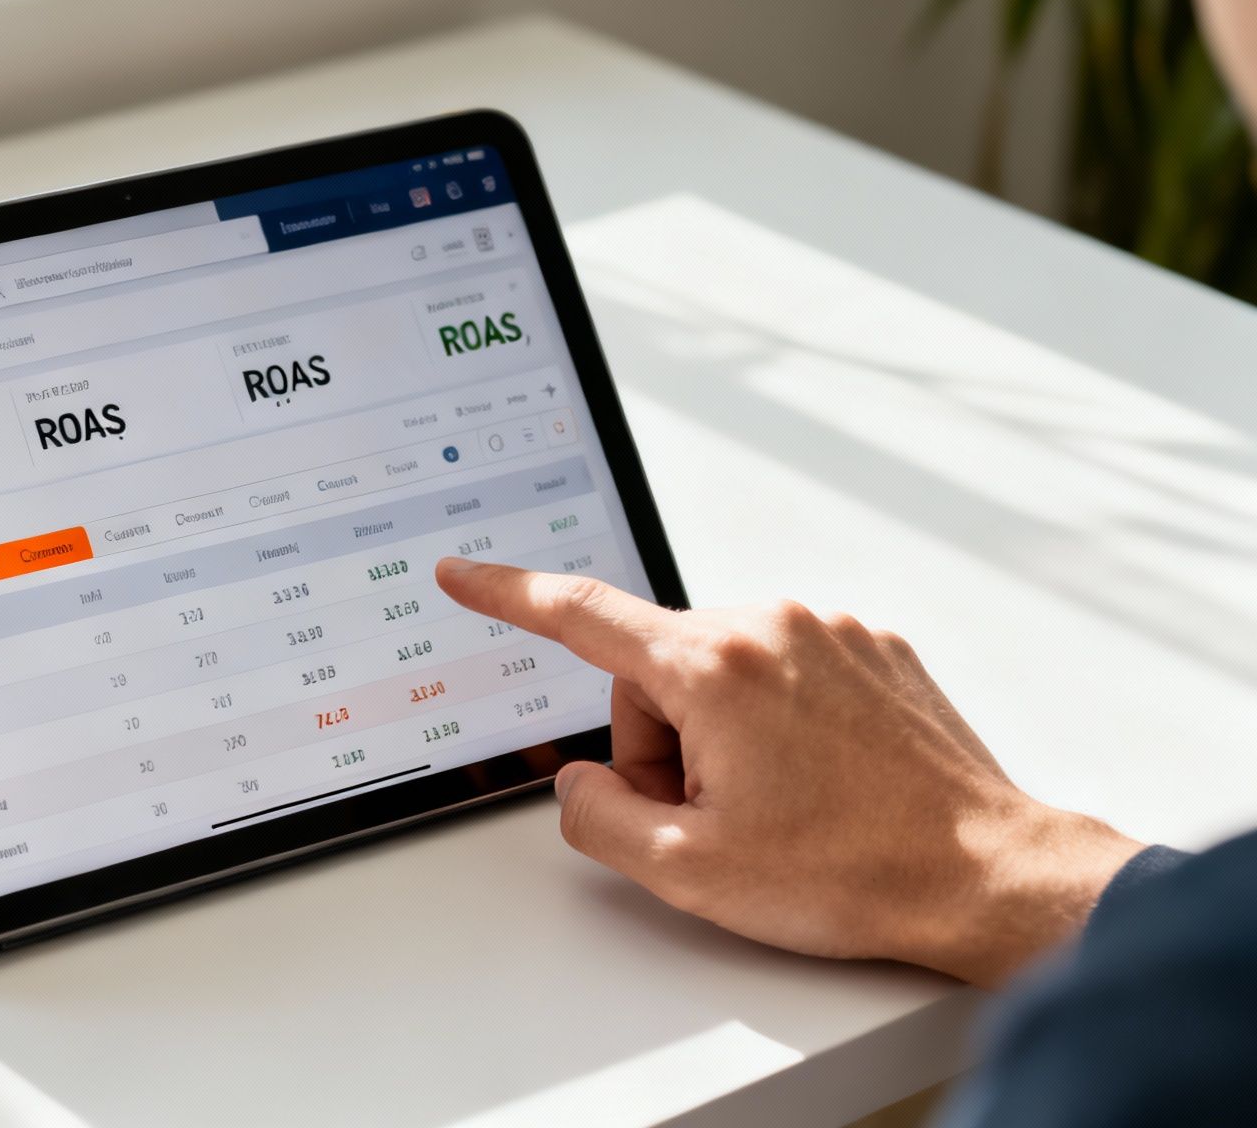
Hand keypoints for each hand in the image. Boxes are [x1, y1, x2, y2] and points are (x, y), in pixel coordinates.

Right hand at [434, 558, 1143, 987]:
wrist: (986, 876)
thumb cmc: (852, 874)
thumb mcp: (685, 869)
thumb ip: (595, 816)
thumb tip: (582, 784)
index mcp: (716, 667)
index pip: (581, 615)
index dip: (506, 594)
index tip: (463, 573)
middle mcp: (773, 626)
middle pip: (655, 670)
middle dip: (661, 742)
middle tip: (713, 816)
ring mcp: (832, 632)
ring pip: (721, 673)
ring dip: (721, 736)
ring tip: (780, 807)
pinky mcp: (875, 649)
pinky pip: (785, 672)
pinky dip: (779, 723)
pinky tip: (818, 783)